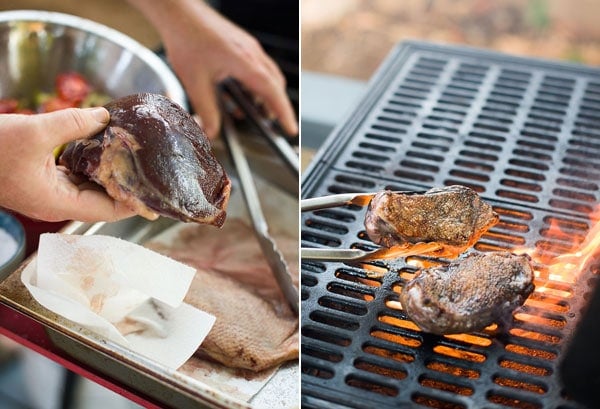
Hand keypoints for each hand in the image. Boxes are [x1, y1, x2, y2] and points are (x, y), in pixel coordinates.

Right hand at [0, 108, 135, 221]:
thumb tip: (104, 116)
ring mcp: (51, 193)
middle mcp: (58, 204)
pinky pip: (77, 177)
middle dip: (126, 183)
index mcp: (58, 204)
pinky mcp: (45, 181)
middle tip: (146, 164)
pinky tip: (102, 150)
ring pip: (91, 187)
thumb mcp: (35, 132)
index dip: (134, 201)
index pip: (109, 211)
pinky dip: (91, 165)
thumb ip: (73, 124)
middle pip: (104, 200)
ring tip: (131, 155)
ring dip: (109, 172)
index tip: (153, 186)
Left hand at [128, 0, 296, 138]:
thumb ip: (206, 110)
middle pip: (275, 85)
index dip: (283, 112)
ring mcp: (249, 47)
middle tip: (270, 125)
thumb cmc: (186, 38)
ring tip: (249, 111)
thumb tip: (211, 132)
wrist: (180, 12)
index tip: (290, 129)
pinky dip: (254, 84)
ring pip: (268, 76)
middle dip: (275, 106)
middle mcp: (252, 53)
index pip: (272, 92)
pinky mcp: (243, 44)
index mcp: (244, 61)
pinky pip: (258, 67)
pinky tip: (238, 92)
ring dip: (263, 95)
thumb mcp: (195, 82)